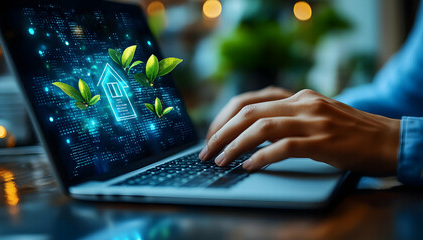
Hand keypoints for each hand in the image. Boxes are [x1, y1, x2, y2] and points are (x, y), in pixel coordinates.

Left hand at [199, 89, 400, 174]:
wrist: (387, 139)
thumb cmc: (348, 132)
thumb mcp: (314, 115)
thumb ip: (286, 117)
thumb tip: (250, 131)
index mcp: (297, 96)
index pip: (249, 100)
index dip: (224, 118)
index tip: (212, 135)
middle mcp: (303, 103)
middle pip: (249, 112)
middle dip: (221, 133)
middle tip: (207, 152)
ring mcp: (313, 121)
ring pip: (262, 128)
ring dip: (235, 145)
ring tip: (221, 161)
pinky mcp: (323, 142)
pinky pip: (284, 147)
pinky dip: (262, 157)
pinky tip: (249, 166)